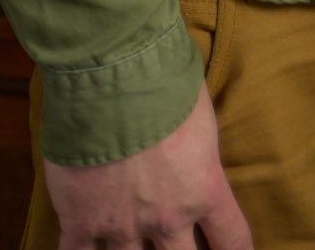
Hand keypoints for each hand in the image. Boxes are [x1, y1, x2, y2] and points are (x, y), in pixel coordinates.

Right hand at [44, 86, 251, 249]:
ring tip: (130, 240)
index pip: (232, 237)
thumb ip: (200, 143)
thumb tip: (197, 139)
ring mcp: (123, 225)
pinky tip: (83, 248)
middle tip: (177, 246)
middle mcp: (168, 217)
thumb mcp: (201, 112)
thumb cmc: (166, 83)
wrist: (112, 80)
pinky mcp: (81, 222)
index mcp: (204, 189)